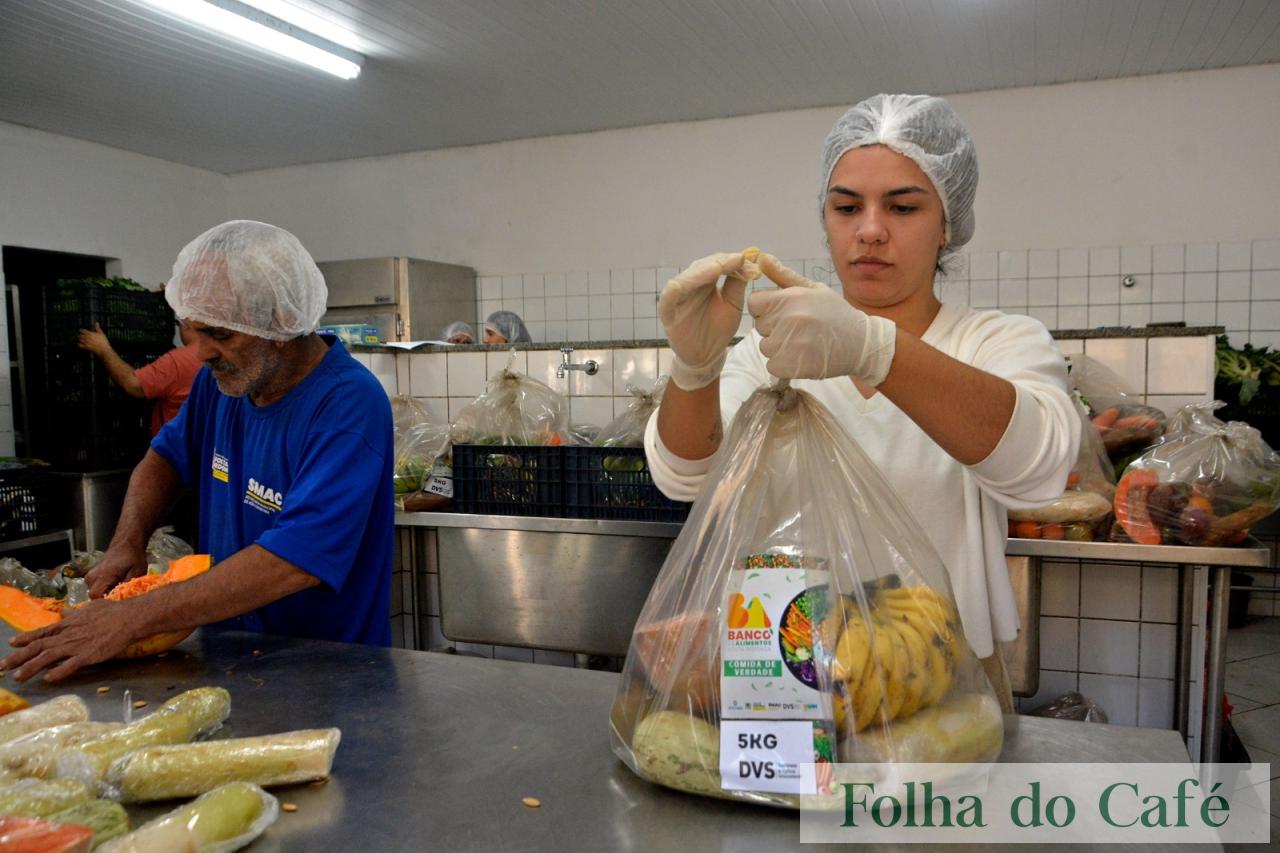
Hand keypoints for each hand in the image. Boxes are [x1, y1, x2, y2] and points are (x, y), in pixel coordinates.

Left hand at [3, 599, 135, 681]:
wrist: (128, 617)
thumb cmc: (111, 611)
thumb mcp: (89, 608)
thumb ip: (74, 613)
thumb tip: (63, 612)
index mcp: (67, 624)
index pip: (41, 632)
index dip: (25, 638)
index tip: (11, 643)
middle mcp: (67, 635)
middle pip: (38, 647)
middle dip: (18, 657)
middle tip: (2, 667)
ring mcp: (76, 646)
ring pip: (48, 657)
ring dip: (30, 667)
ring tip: (17, 677)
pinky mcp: (88, 655)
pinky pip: (70, 666)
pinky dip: (58, 672)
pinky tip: (48, 679)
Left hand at [77, 323, 111, 356]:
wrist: (103, 349)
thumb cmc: (103, 341)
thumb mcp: (101, 333)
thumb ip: (98, 328)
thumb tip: (96, 323)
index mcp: (90, 334)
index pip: (83, 331)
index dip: (81, 330)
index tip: (80, 330)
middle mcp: (87, 338)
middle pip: (80, 335)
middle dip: (79, 335)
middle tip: (79, 335)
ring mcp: (86, 342)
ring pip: (80, 340)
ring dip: (79, 339)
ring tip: (79, 339)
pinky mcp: (86, 347)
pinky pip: (80, 345)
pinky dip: (79, 344)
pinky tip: (79, 343)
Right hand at [85, 546, 146, 598]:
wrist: (126, 545)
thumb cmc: (133, 558)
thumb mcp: (137, 572)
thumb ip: (129, 587)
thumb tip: (125, 599)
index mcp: (102, 576)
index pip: (96, 596)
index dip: (107, 601)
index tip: (118, 600)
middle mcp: (92, 577)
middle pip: (94, 597)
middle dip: (108, 599)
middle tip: (121, 595)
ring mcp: (89, 577)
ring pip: (95, 594)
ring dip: (106, 594)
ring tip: (119, 588)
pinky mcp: (90, 577)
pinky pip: (95, 589)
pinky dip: (104, 590)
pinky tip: (115, 585)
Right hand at [658, 250, 759, 389]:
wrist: (707, 355)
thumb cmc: (719, 329)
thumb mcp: (733, 303)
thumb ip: (737, 283)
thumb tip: (749, 261)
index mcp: (706, 281)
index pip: (717, 264)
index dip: (732, 261)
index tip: (748, 259)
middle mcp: (691, 285)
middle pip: (702, 267)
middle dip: (720, 263)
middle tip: (737, 260)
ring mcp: (678, 297)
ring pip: (686, 279)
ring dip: (700, 272)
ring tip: (717, 268)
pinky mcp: (668, 312)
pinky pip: (668, 299)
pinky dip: (673, 290)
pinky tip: (680, 284)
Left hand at [748, 254, 896, 383]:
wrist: (860, 343)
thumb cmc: (835, 313)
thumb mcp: (814, 289)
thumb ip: (784, 276)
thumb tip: (761, 258)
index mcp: (791, 298)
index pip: (754, 303)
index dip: (764, 308)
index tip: (780, 312)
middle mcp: (788, 319)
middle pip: (760, 325)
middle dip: (773, 327)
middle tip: (797, 328)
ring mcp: (789, 344)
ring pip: (765, 346)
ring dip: (778, 347)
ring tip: (801, 342)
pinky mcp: (791, 366)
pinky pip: (772, 365)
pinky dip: (783, 364)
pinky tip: (801, 357)